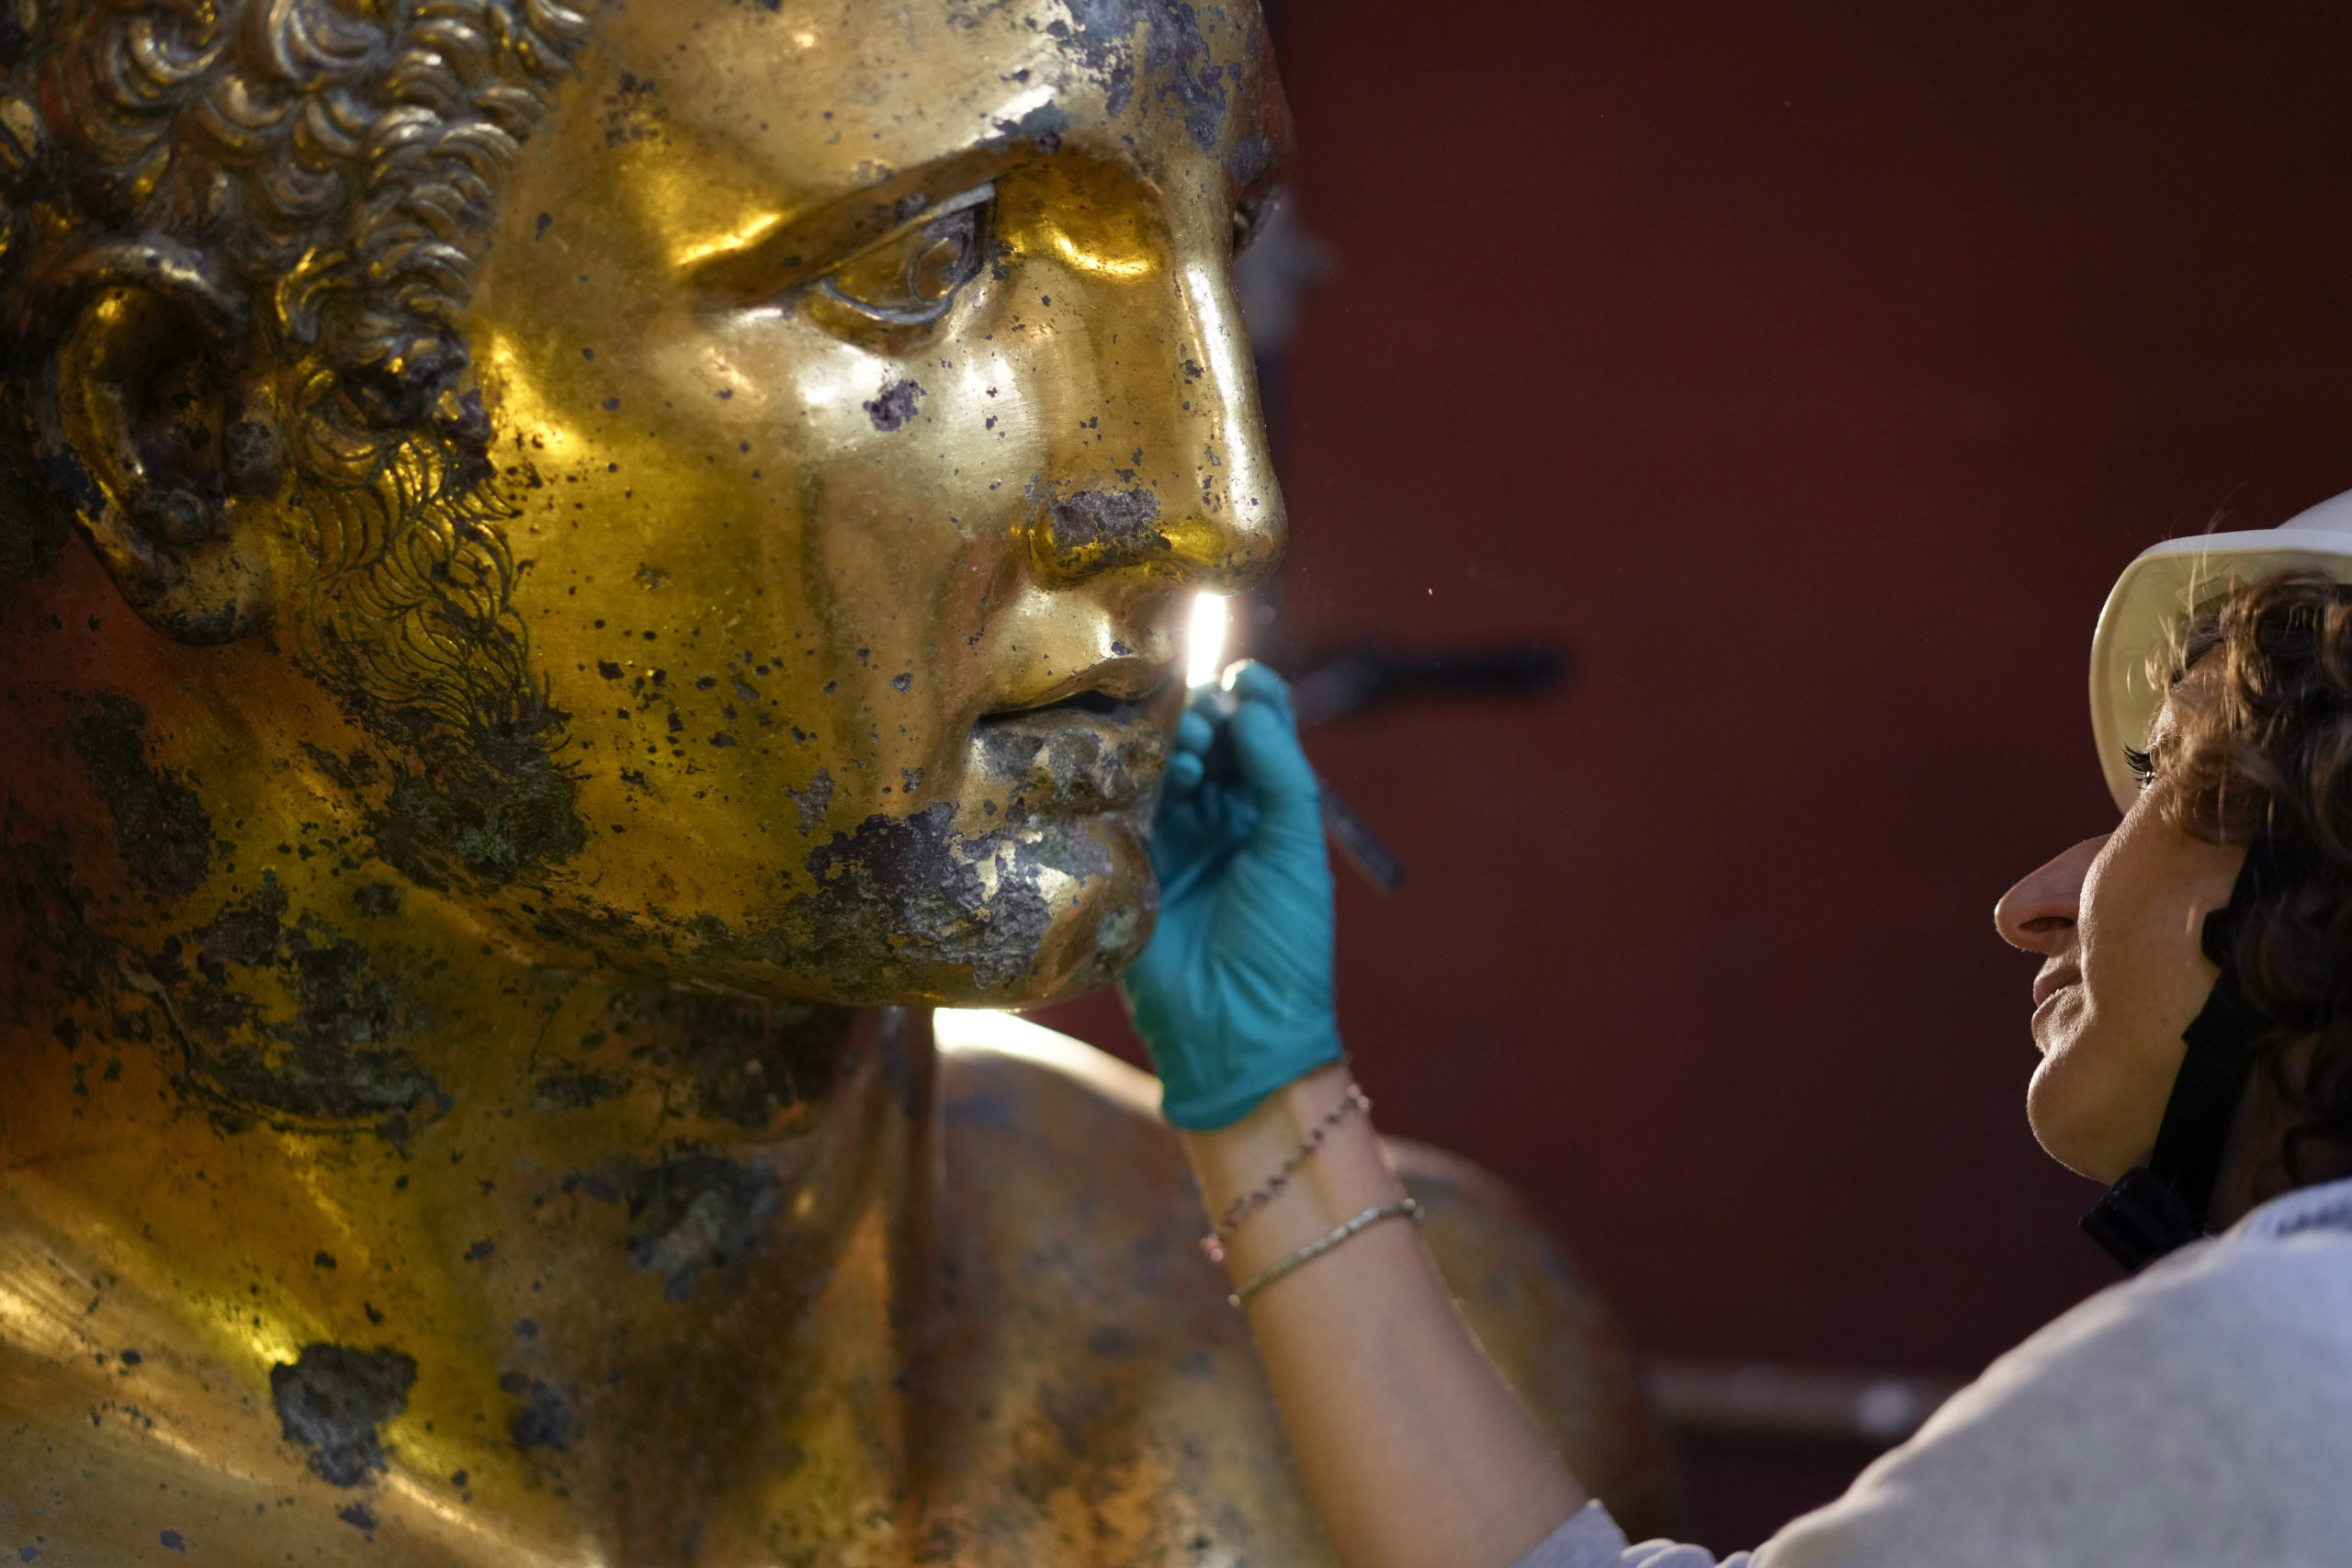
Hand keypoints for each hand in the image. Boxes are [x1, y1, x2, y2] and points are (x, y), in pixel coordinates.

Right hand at [1121, 663, 1343, 1129]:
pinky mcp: (1126, 864)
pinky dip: (1139, 781)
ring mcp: (1170, 840)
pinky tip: (1156, 780)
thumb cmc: (1283, 945)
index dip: (1249, 698)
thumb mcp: (1296, 849)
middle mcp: (1217, 818)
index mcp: (1267, 813)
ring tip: (1187, 763)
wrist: (1236, 1031)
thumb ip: (1279, 769)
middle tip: (1205, 730)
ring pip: (1162, 764)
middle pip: (1204, 737)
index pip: (1255, 733)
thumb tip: (1248, 698)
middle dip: (1204, 717)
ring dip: (1175, 747)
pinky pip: (1125, 804)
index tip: (1242, 678)